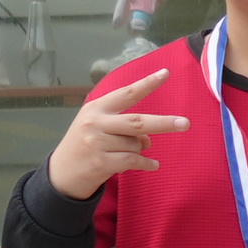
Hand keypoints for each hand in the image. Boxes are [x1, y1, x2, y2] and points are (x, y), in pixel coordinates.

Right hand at [47, 66, 189, 197]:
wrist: (61, 174)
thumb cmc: (85, 145)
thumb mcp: (99, 128)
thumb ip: (125, 127)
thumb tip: (149, 138)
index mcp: (96, 108)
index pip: (126, 93)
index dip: (147, 84)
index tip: (165, 73)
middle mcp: (96, 122)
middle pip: (138, 122)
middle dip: (164, 123)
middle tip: (186, 123)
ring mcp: (97, 142)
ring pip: (136, 145)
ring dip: (140, 150)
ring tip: (126, 152)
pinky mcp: (100, 162)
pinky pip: (134, 161)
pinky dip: (146, 164)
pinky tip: (152, 165)